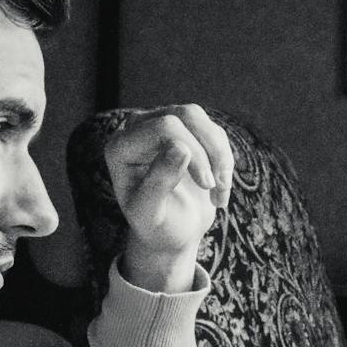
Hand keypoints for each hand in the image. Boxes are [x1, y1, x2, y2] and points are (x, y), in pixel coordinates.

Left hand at [105, 105, 233, 291]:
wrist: (172, 231)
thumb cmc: (156, 226)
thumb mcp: (152, 214)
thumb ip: (159, 182)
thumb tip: (182, 148)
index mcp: (121, 148)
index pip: (163, 128)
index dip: (193, 151)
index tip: (207, 185)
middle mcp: (138, 129)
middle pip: (185, 115)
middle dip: (209, 152)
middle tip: (216, 188)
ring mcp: (162, 125)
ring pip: (201, 118)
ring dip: (220, 155)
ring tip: (220, 191)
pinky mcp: (185, 131)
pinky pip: (213, 132)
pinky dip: (224, 161)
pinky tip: (219, 189)